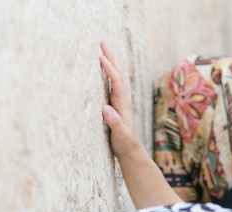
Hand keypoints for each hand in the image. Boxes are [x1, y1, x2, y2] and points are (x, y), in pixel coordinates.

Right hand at [98, 41, 143, 159]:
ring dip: (110, 62)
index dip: (109, 69)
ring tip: (102, 49)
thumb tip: (106, 109)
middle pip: (118, 74)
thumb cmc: (124, 143)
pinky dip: (107, 72)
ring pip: (115, 77)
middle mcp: (122, 98)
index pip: (117, 82)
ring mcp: (118, 100)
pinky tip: (102, 68)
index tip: (101, 57)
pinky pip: (111, 83)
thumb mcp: (119, 135)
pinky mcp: (114, 103)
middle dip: (111, 58)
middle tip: (102, 42)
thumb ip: (114, 123)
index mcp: (123, 103)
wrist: (130, 150)